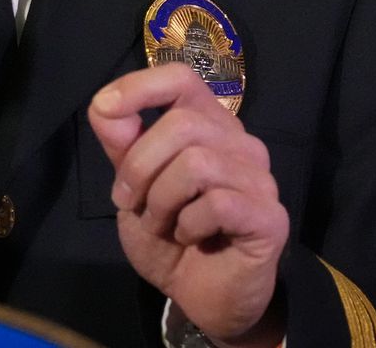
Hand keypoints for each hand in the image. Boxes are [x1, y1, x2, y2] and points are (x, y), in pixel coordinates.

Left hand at [88, 64, 288, 346]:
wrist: (201, 297)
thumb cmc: (170, 236)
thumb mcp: (132, 190)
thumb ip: (122, 147)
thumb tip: (105, 103)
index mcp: (207, 125)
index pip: (181, 78)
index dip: (140, 86)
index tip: (106, 111)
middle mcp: (239, 142)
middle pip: (181, 124)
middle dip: (140, 167)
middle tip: (131, 203)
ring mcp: (259, 178)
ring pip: (197, 163)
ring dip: (161, 201)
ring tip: (162, 225)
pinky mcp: (269, 217)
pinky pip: (218, 203)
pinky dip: (189, 225)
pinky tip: (191, 237)